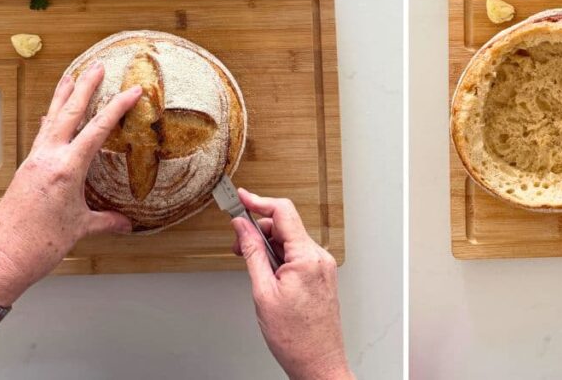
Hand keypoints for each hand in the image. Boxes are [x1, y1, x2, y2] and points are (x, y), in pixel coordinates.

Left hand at [0, 63, 141, 304]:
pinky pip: (40, 136)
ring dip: (62, 97)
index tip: (133, 91)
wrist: (2, 258)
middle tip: (96, 66)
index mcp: (66, 169)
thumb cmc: (40, 246)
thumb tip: (125, 223)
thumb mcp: (81, 229)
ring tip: (70, 77)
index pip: (97, 130)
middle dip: (85, 87)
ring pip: (51, 120)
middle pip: (69, 114)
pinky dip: (49, 120)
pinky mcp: (25, 170)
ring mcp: (33, 162)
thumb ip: (106, 221)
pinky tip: (49, 115)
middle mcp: (47, 159)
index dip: (117, 108)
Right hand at [232, 190, 352, 379]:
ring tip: (253, 269)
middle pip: (286, 225)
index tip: (241, 198)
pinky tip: (269, 275)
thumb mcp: (263, 292)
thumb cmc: (295, 337)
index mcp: (307, 257)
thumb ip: (252, 254)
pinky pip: (298, 254)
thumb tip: (242, 228)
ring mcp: (323, 265)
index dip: (258, 202)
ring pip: (291, 240)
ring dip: (268, 246)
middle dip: (259, 230)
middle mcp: (319, 257)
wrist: (318, 363)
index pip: (283, 212)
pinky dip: (280, 257)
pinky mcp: (322, 275)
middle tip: (238, 245)